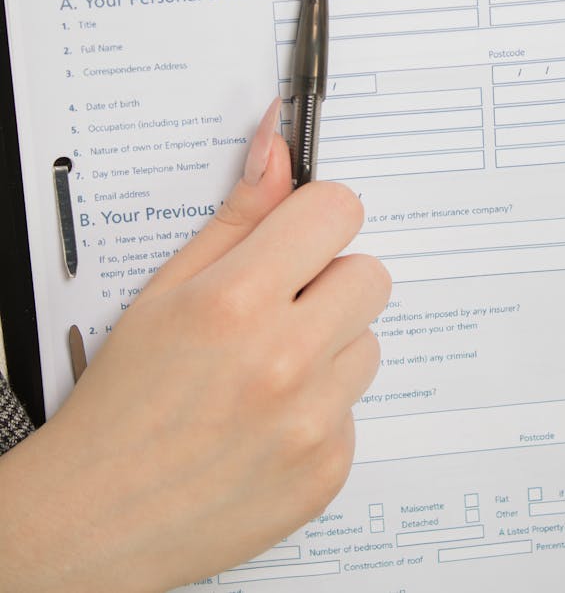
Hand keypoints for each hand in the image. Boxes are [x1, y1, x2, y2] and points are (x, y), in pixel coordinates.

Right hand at [0, 120, 390, 592]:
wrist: (101, 511)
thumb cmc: (124, 396)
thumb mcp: (168, 289)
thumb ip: (237, 215)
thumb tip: (277, 148)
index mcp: (239, 301)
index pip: (338, 212)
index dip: (317, 217)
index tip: (301, 233)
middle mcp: (285, 360)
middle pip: (369, 276)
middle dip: (330, 281)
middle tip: (279, 308)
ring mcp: (312, 421)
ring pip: (368, 343)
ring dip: (330, 346)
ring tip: (266, 370)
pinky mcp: (328, 469)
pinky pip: (356, 408)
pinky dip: (322, 407)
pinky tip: (269, 419)